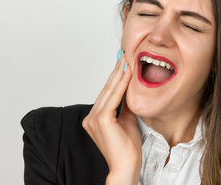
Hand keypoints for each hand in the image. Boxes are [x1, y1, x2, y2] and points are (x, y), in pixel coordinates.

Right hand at [82, 50, 141, 184]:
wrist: (126, 166)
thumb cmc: (127, 147)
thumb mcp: (126, 120)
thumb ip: (124, 106)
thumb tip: (129, 91)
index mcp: (95, 118)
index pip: (107, 93)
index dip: (115, 77)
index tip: (123, 62)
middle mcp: (91, 117)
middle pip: (107, 89)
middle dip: (117, 70)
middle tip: (124, 54)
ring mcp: (93, 118)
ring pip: (109, 91)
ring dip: (119, 74)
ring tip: (127, 59)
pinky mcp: (101, 120)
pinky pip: (114, 98)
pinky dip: (121, 84)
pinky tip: (128, 73)